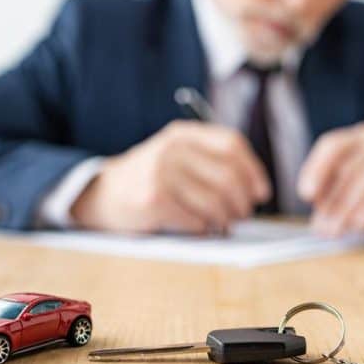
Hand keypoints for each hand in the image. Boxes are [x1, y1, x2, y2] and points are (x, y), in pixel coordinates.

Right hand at [70, 120, 270, 233]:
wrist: (101, 193)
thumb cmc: (149, 178)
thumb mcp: (175, 155)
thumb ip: (209, 161)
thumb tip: (254, 190)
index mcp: (182, 134)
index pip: (231, 145)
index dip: (253, 171)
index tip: (261, 192)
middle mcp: (172, 149)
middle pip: (228, 175)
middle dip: (242, 201)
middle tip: (242, 214)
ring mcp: (160, 173)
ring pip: (214, 202)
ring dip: (225, 219)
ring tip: (223, 224)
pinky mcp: (152, 200)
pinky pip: (195, 220)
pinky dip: (203, 229)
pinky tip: (198, 228)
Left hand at [297, 122, 363, 235]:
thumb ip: (341, 192)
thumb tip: (318, 214)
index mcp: (362, 136)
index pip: (332, 145)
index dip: (316, 168)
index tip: (306, 195)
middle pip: (348, 168)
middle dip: (332, 201)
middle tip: (322, 228)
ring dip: (348, 209)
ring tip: (337, 231)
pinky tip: (362, 225)